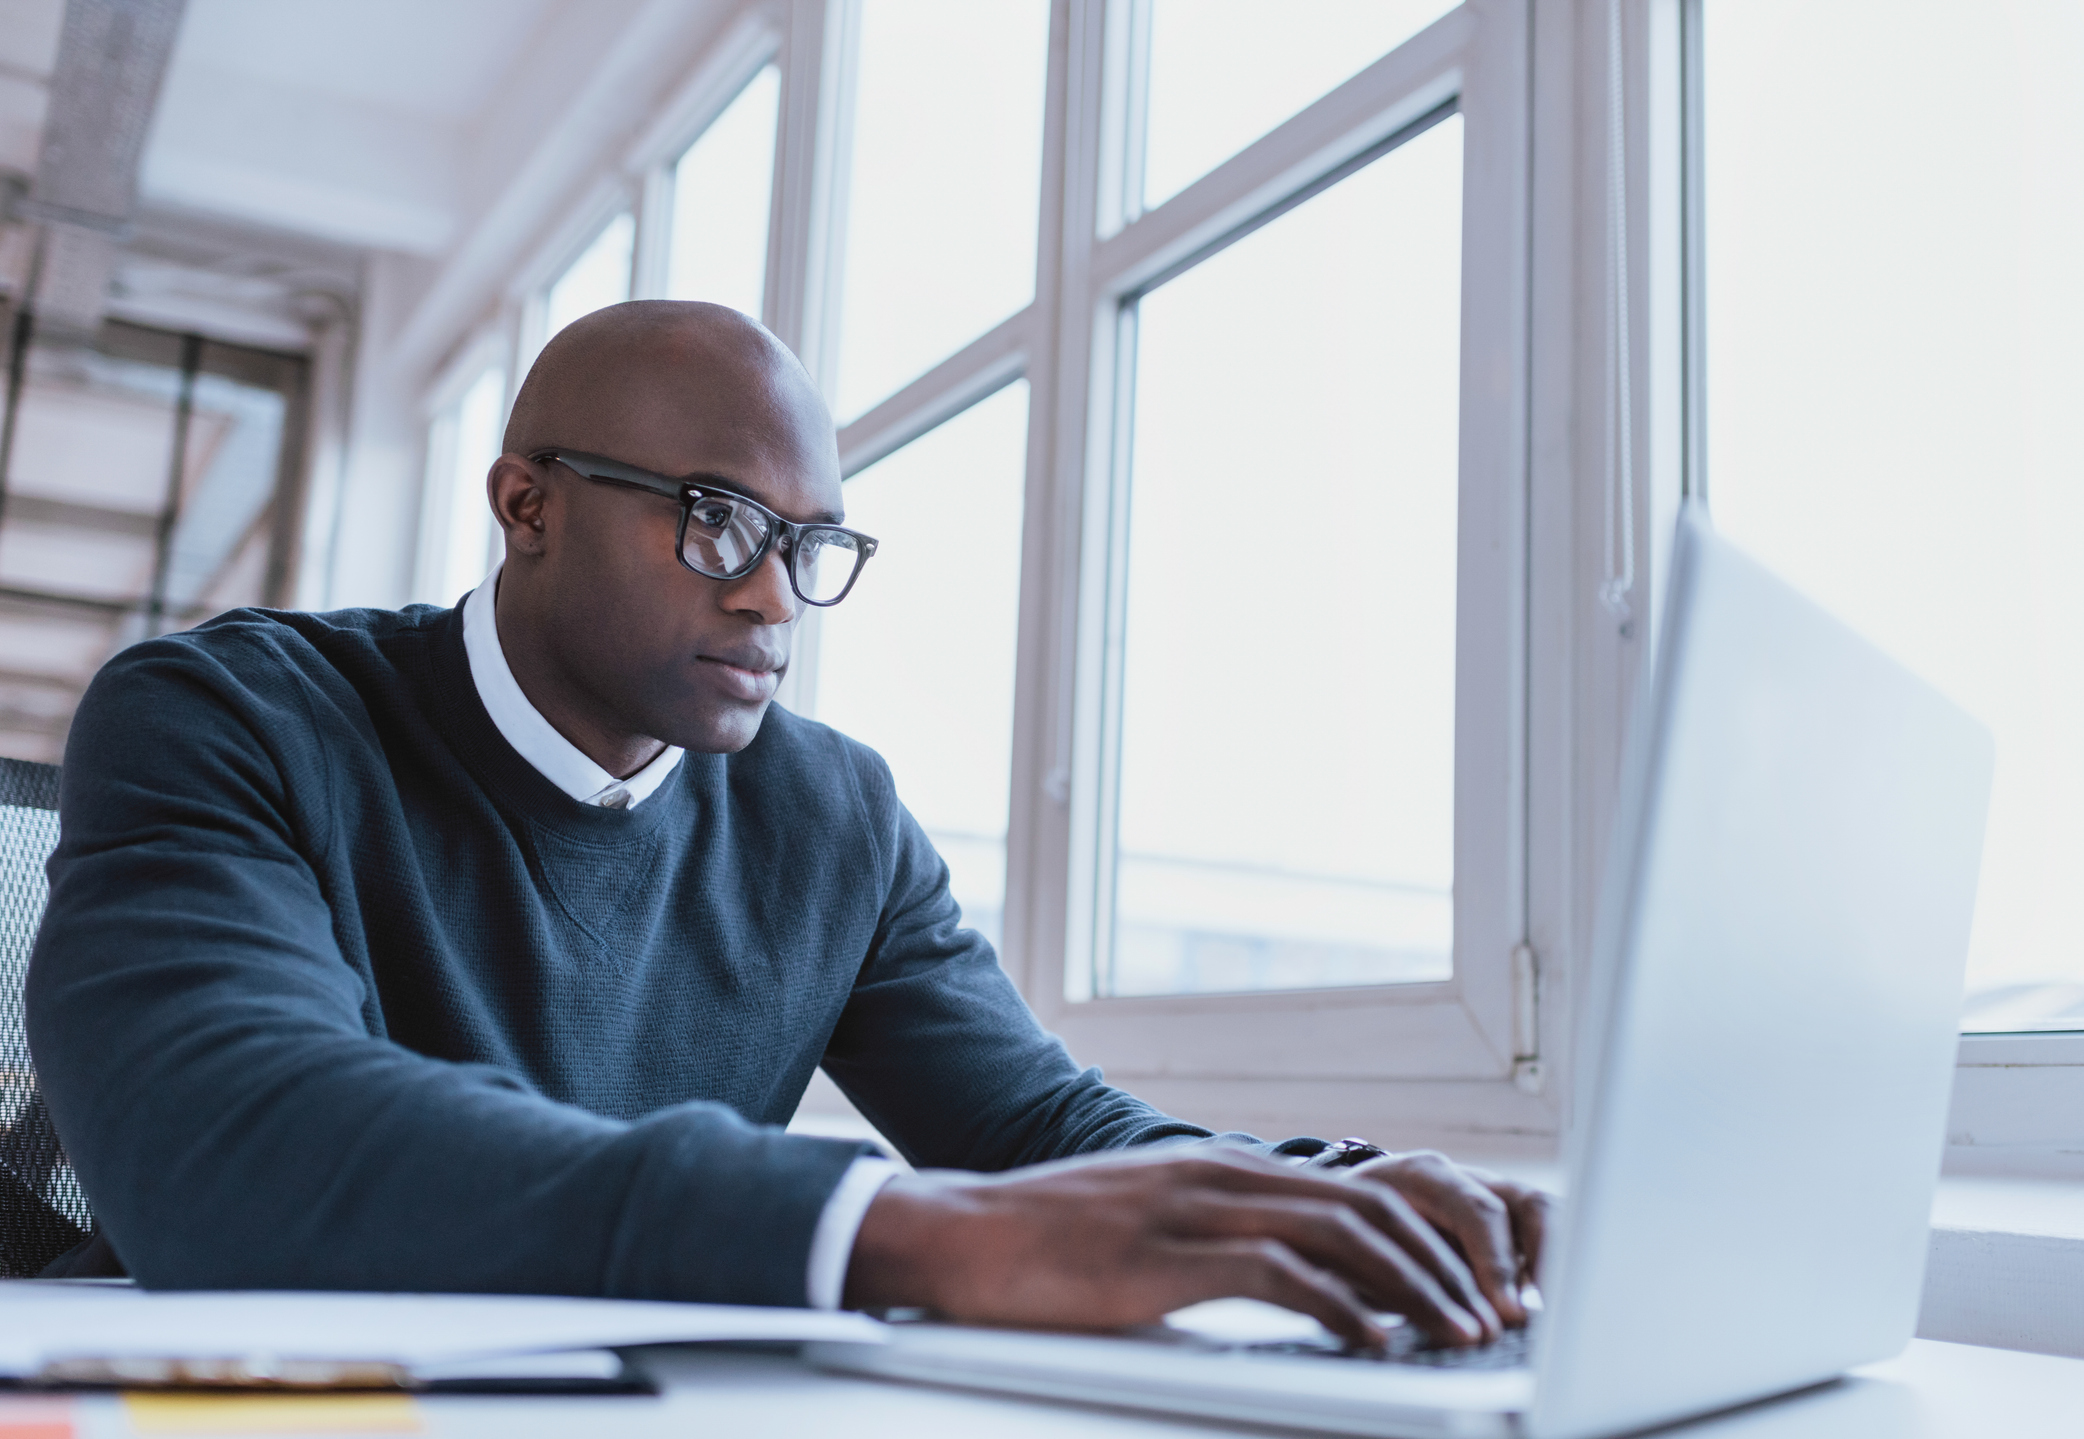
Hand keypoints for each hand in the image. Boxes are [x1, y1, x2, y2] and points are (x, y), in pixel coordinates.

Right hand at [843, 1147, 1506, 1351]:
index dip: (1423, 1241)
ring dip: (1412, 1291)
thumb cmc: (1049, 1242)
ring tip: (1454, 1333)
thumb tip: (1289, 1282)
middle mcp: (1223, 1176)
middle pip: (1367, 1210)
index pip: (1354, 1194)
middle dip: (1440, 1267)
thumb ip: (1218, 1240)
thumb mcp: (1150, 1228)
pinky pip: (1280, 1277)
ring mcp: (1198, 1210)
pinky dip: (1342, 1310)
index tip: (1465, 1287)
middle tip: (1486, 1317)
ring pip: (1340, 1239)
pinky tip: (1374, 1343)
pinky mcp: (1170, 1257)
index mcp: (1224, 1170)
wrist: (963, 1235)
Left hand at [1348, 1151, 1552, 1328]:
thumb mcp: (1345, 1250)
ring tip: (1561, 1316)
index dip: (1495, 1263)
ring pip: (1544, 1217)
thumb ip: (1372, 1278)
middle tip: (1537, 1319)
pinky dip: (1554, 1271)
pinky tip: (1553, 1313)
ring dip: (1557, 1265)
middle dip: (1540, 1263)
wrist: (1338, 1210)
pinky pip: (1545, 1239)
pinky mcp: (1505, 1226)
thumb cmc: (1341, 1234)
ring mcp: (1490, 1197)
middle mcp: (1464, 1180)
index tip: (1506, 1313)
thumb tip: (1395, 1320)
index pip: (1475, 1211)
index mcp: (1421, 1175)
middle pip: (1524, 1205)